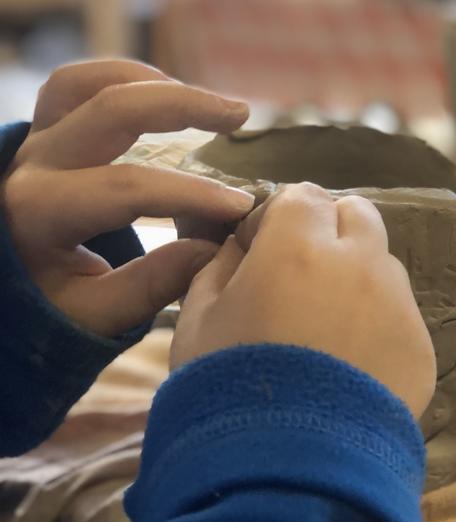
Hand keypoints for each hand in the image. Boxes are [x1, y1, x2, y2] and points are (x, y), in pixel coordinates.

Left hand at [0, 60, 254, 336]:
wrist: (4, 288)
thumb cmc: (47, 308)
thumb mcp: (95, 315)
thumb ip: (151, 286)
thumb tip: (213, 249)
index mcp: (39, 214)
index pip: (127, 189)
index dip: (191, 193)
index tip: (241, 206)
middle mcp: (31, 165)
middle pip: (109, 110)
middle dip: (182, 106)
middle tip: (240, 117)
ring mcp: (32, 142)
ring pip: (87, 84)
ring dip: (153, 84)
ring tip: (208, 105)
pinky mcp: (41, 134)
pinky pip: (75, 86)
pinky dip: (125, 81)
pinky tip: (168, 97)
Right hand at [171, 183, 435, 417]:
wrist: (286, 469)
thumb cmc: (228, 386)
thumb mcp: (198, 319)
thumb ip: (221, 265)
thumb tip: (241, 246)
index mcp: (298, 244)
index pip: (303, 195)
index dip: (281, 219)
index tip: (264, 251)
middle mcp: (360, 262)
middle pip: (357, 215)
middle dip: (331, 232)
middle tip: (303, 276)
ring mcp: (398, 304)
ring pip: (383, 264)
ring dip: (358, 277)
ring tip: (329, 330)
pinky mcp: (421, 347)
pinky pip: (401, 316)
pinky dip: (379, 325)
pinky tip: (352, 366)